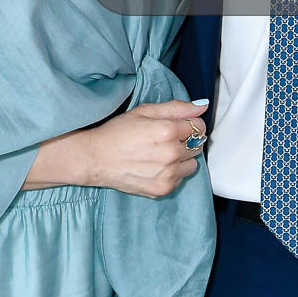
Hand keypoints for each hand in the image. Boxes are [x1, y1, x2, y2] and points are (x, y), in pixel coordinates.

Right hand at [89, 99, 207, 198]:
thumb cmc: (117, 132)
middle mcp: (171, 154)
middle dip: (186, 140)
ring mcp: (168, 174)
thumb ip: (177, 108)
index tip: (177, 125)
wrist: (96, 158)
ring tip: (161, 153)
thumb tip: (201, 107)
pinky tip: (156, 166)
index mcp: (168, 131)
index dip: (189, 123)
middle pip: (198, 145)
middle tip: (165, 139)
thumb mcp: (145, 111)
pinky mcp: (163, 189)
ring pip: (192, 164)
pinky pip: (181, 178)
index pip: (199, 126)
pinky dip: (173, 172)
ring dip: (182, 158)